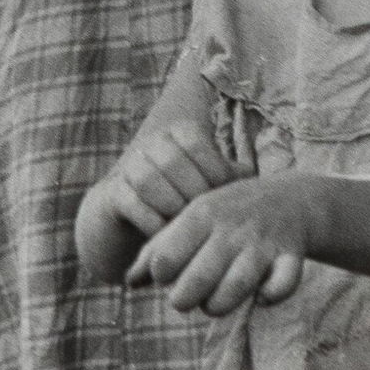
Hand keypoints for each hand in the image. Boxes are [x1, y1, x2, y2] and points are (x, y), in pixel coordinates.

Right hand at [103, 124, 241, 240]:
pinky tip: (167, 236)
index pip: (197, 145)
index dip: (214, 173)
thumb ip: (232, 177)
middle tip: (208, 220)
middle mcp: (152, 143)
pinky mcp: (113, 194)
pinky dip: (151, 221)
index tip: (226, 202)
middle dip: (193, 194)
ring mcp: (129, 166)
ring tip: (187, 227)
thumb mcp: (211, 182)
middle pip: (173, 162)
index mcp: (180, 132)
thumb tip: (257, 180)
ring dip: (170, 205)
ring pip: (147, 179)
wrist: (137, 217)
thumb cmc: (188, 196)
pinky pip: (130, 202)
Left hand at [126, 177, 308, 314]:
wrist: (289, 199)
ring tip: (212, 304)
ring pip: (237, 286)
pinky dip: (271, 296)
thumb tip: (129, 282)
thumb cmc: (228, 214)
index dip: (160, 277)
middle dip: (184, 300)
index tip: (167, 277)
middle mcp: (231, 228)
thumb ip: (158, 248)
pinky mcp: (290, 256)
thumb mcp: (192, 218)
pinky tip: (261, 296)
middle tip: (186, 298)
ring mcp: (262, 243)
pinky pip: (282, 284)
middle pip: (198, 278)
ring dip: (219, 305)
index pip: (165, 258)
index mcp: (201, 214)